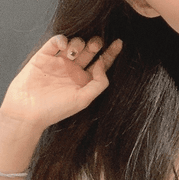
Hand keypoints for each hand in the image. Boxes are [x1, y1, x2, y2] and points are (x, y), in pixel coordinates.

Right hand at [0, 35, 122, 132]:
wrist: (30, 110)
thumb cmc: (57, 109)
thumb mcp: (84, 99)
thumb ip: (98, 83)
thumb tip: (102, 63)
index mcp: (85, 81)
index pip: (102, 64)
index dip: (110, 53)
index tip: (119, 43)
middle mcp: (74, 70)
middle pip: (90, 51)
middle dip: (95, 44)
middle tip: (96, 44)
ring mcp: (60, 62)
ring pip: (74, 44)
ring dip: (78, 44)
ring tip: (74, 53)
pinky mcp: (45, 56)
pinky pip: (55, 42)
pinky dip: (61, 40)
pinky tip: (64, 47)